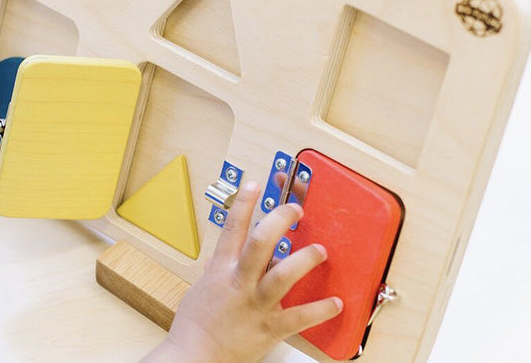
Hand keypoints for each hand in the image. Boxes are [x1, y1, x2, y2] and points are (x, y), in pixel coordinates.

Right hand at [147, 182, 341, 362]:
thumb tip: (218, 260)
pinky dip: (320, 310)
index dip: (242, 203)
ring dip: (304, 260)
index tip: (253, 184)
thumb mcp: (201, 291)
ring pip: (283, 276)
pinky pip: (299, 317)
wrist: (194, 357)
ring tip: (320, 250)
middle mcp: (238, 282)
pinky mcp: (268, 328)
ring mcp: (255, 304)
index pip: (231, 228)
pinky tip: (336, 303)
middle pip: (260, 243)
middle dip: (279, 221)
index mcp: (220, 270)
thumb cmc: (194, 327)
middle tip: (295, 210)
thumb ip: (214, 273)